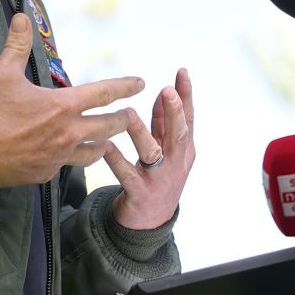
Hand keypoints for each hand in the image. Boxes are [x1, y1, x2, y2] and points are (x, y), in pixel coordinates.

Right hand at [0, 13, 144, 187]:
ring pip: (95, 152)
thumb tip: (21, 18)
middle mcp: (68, 133)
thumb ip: (17, 45)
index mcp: (63, 105)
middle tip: (130, 116)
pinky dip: (72, 158)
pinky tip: (68, 155)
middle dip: (123, 120)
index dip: (126, 86)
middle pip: (110, 127)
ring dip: (103, 143)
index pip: (105, 93)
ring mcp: (59, 156)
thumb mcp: (2, 73)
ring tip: (106, 140)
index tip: (140, 83)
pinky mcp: (47, 173)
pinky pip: (67, 166)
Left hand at [104, 68, 193, 228]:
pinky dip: (116, 159)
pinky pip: (126, 174)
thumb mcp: (165, 149)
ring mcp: (159, 179)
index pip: (189, 118)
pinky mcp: (140, 193)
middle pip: (178, 135)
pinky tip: (106, 146)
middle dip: (174, 112)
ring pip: (152, 153)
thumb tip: (164, 93)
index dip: (186, 95)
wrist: (150, 222)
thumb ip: (163, 123)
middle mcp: (175, 162)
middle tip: (167, 91)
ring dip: (140, 132)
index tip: (181, 72)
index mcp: (184, 149)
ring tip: (127, 114)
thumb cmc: (158, 176)